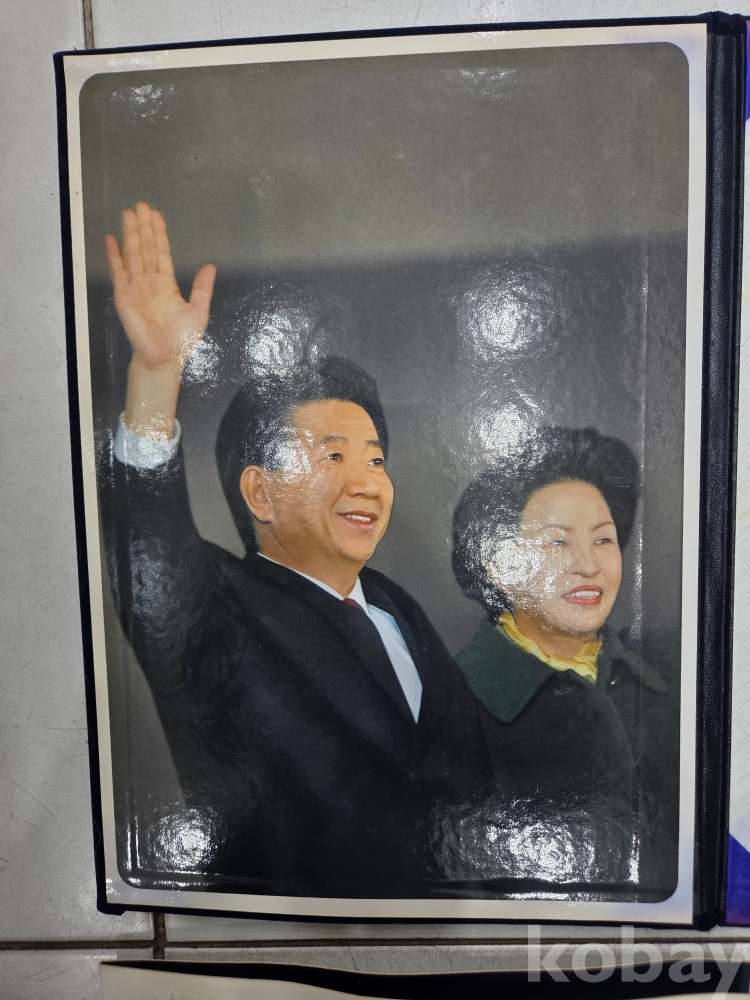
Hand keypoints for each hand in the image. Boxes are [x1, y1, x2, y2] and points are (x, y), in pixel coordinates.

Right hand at [105, 201, 215, 371]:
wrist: (164, 357)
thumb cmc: (181, 339)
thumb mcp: (199, 310)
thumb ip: (202, 288)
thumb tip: (210, 266)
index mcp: (166, 284)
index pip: (162, 253)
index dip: (159, 234)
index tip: (156, 215)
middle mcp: (150, 282)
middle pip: (146, 248)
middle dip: (144, 227)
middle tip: (141, 204)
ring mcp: (135, 287)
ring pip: (133, 254)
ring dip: (131, 233)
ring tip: (129, 213)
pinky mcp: (124, 295)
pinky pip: (118, 270)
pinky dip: (114, 254)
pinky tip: (111, 237)